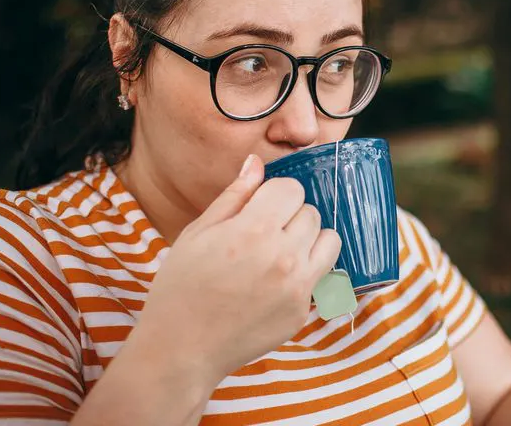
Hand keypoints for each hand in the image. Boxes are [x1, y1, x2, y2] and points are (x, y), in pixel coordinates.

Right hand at [134, 155, 341, 385]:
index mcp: (254, 230)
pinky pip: (323, 276)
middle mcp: (284, 256)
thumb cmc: (182, 287)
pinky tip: (278, 282)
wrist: (181, 349)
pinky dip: (307, 272)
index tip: (260, 208)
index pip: (292, 188)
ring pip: (329, 240)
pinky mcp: (303, 311)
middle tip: (263, 235)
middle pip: (310, 213)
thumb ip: (234, 195)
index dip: (275, 194)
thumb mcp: (198, 233)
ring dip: (309, 240)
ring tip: (280, 253)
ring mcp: (297, 287)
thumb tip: (257, 163)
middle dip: (290, 216)